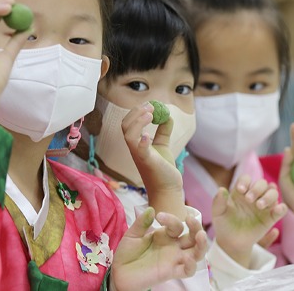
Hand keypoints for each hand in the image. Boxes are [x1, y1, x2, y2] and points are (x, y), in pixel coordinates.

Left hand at [111, 208, 207, 290]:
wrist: (120, 271)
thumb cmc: (128, 252)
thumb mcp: (132, 234)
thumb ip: (141, 223)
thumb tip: (151, 209)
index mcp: (165, 235)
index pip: (176, 225)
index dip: (170, 219)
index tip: (158, 215)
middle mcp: (173, 246)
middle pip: (193, 237)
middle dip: (196, 227)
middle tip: (191, 219)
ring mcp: (174, 259)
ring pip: (196, 253)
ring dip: (201, 245)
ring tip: (200, 236)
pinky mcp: (171, 272)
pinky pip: (187, 271)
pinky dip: (191, 266)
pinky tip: (188, 259)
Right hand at [122, 102, 184, 217]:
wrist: (168, 189)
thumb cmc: (163, 169)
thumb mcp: (163, 145)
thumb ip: (163, 130)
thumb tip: (167, 115)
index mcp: (136, 143)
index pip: (128, 123)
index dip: (136, 111)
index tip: (150, 104)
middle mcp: (134, 148)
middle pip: (125, 126)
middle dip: (136, 113)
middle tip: (150, 106)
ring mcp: (139, 155)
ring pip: (128, 135)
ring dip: (138, 122)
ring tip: (150, 114)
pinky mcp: (147, 162)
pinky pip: (140, 150)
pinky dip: (141, 141)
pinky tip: (147, 135)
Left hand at [212, 175, 286, 267]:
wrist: (231, 242)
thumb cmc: (223, 224)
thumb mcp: (218, 213)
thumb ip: (218, 201)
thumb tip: (221, 189)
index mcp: (240, 192)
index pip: (246, 179)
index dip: (245, 181)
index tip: (240, 190)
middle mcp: (253, 196)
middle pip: (262, 183)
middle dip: (257, 188)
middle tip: (249, 200)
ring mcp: (263, 206)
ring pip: (273, 193)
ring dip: (269, 196)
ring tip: (259, 205)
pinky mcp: (271, 218)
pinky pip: (281, 210)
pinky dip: (282, 208)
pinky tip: (277, 209)